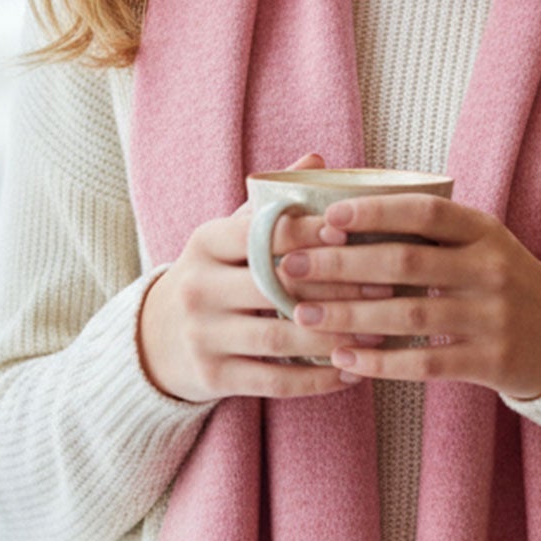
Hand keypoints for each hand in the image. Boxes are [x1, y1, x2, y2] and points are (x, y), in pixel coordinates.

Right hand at [136, 153, 399, 402]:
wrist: (155, 339)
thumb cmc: (213, 276)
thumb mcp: (229, 237)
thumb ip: (271, 204)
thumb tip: (317, 160)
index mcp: (205, 243)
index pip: (260, 233)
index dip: (307, 231)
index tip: (352, 233)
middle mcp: (198, 288)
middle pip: (274, 286)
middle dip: (335, 288)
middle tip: (385, 288)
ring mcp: (202, 336)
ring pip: (278, 338)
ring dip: (334, 337)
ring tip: (378, 334)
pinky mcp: (212, 377)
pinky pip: (274, 381)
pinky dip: (316, 379)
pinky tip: (351, 371)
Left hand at [272, 191, 540, 402]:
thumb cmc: (499, 280)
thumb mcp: (478, 242)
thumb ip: (427, 229)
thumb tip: (339, 216)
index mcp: (484, 230)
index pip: (425, 212)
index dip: (375, 212)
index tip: (327, 216)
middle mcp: (490, 269)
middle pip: (406, 263)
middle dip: (342, 265)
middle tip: (291, 266)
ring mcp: (491, 317)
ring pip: (408, 315)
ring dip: (349, 316)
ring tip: (303, 314)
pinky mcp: (489, 361)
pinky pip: (425, 363)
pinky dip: (380, 362)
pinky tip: (343, 358)